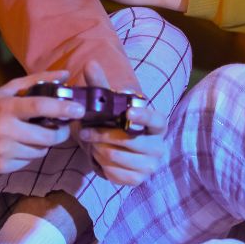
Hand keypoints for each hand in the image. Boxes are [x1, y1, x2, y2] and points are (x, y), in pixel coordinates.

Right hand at [0, 70, 85, 173]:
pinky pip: (28, 162)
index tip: (78, 109)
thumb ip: (37, 81)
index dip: (62, 108)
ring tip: (35, 135)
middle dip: (60, 134)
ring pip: (40, 152)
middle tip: (62, 128)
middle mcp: (5, 130)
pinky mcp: (1, 166)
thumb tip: (65, 74)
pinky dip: (29, 154)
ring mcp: (3, 151)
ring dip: (44, 144)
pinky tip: (19, 145)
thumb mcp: (7, 90)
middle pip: (46, 137)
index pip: (40, 107)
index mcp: (6, 107)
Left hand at [75, 61, 167, 186]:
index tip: (128, 112)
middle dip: (101, 135)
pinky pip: (114, 173)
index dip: (143, 116)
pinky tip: (99, 157)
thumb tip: (90, 64)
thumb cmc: (117, 122)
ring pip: (117, 157)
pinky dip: (101, 165)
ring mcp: (151, 165)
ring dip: (98, 149)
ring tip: (93, 143)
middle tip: (85, 132)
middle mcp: (159, 145)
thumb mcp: (110, 105)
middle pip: (129, 141)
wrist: (120, 149)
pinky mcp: (139, 179)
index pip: (155, 119)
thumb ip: (101, 85)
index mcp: (158, 124)